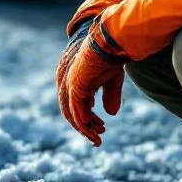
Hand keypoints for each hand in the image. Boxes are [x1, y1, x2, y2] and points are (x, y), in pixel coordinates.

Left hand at [58, 25, 127, 146]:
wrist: (108, 41)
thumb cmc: (111, 56)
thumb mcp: (112, 80)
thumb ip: (110, 96)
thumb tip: (111, 114)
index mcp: (75, 82)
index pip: (76, 107)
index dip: (88, 120)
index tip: (101, 130)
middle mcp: (68, 85)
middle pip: (72, 114)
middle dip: (85, 129)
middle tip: (98, 140)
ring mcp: (70, 85)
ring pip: (73, 115)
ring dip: (86, 129)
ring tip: (98, 137)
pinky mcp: (74, 86)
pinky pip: (77, 110)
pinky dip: (84, 121)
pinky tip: (93, 128)